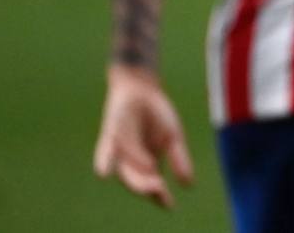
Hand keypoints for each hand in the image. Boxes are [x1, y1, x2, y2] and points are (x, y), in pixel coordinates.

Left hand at [93, 64, 193, 208]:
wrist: (143, 89)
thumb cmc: (157, 114)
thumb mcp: (173, 137)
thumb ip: (178, 159)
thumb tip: (189, 184)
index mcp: (148, 165)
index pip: (153, 185)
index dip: (160, 197)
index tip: (169, 205)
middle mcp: (132, 163)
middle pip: (138, 182)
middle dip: (148, 188)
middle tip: (160, 190)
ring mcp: (119, 153)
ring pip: (125, 172)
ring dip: (136, 178)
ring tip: (150, 182)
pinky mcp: (108, 139)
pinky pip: (105, 154)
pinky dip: (105, 163)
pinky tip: (105, 174)